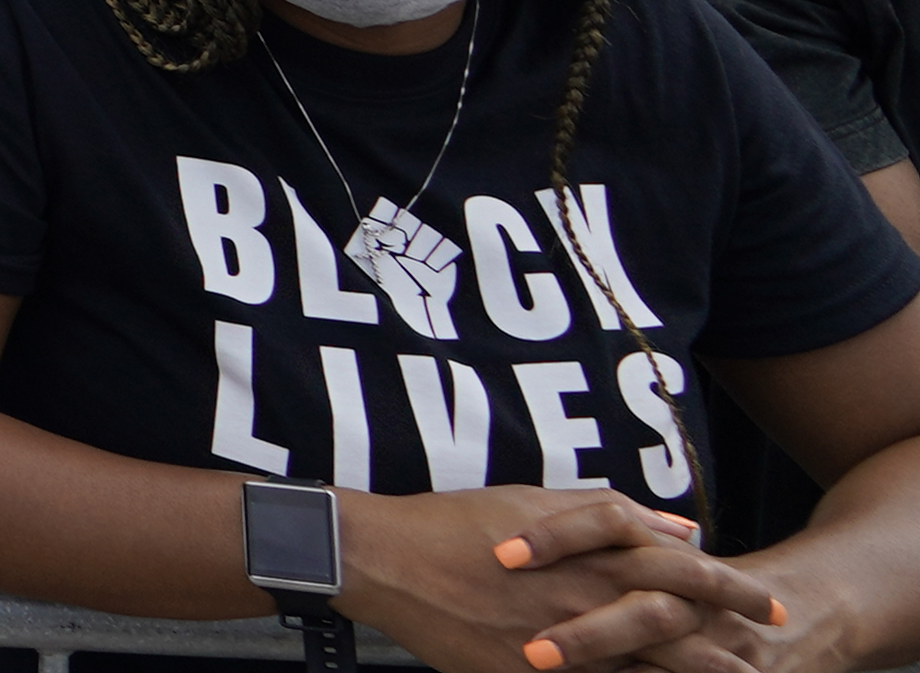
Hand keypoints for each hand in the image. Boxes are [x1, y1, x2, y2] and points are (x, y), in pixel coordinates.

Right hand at [342, 486, 786, 672]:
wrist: (385, 559)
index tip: (770, 604)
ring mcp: (559, 644)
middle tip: (772, 655)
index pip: (682, 572)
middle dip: (731, 645)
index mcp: (590, 554)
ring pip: (646, 668)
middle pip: (679, 630)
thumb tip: (682, 526)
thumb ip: (614, 513)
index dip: (732, 589)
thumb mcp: (537, 501)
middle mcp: (585, 600)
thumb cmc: (456, 522)